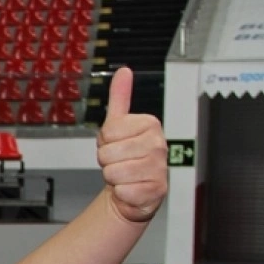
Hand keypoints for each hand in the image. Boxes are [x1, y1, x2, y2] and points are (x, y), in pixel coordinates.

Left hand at [96, 67, 167, 222]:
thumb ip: (120, 97)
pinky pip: (122, 190)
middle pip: (107, 153)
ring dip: (113, 177)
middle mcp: (158, 144)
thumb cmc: (125, 156)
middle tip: (120, 161)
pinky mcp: (156, 190)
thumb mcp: (119, 124)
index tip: (117, 144)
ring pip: (113, 172)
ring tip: (125, 174)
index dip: (105, 141)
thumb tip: (123, 71)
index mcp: (150, 124)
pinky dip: (121, 192)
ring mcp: (159, 168)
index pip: (107, 132)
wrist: (133, 188)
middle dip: (107, 160)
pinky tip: (132, 187)